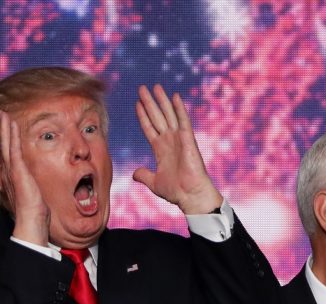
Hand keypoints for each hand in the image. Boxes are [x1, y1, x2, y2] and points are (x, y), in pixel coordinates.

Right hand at [0, 110, 49, 246]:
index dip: (4, 141)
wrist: (31, 219)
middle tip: (0, 114)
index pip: (6, 155)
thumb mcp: (31, 195)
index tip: (3, 129)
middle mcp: (7, 172)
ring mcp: (11, 170)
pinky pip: (14, 147)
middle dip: (2, 129)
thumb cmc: (33, 212)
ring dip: (4, 127)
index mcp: (11, 177)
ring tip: (2, 113)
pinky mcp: (17, 169)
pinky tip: (11, 123)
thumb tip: (32, 185)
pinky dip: (12, 134)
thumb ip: (29, 187)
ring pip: (6, 144)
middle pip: (3, 146)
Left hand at [132, 84, 223, 214]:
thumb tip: (134, 173)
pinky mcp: (188, 140)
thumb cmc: (176, 191)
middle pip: (157, 117)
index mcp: (161, 149)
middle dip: (149, 102)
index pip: (150, 128)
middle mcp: (169, 141)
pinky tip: (175, 97)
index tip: (137, 104)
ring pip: (168, 115)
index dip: (143, 116)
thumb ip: (144, 175)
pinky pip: (183, 121)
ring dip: (161, 101)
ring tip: (155, 86)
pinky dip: (179, 108)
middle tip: (142, 88)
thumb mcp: (154, 182)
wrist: (190, 195)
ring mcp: (179, 139)